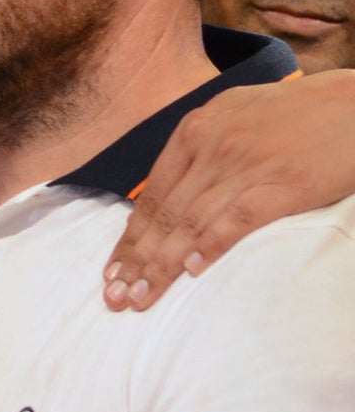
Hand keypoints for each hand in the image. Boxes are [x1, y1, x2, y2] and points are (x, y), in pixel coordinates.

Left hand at [103, 69, 354, 309]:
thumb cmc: (300, 113)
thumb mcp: (235, 116)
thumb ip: (201, 147)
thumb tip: (171, 187)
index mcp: (195, 130)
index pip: (151, 196)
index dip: (129, 239)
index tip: (111, 272)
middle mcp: (211, 146)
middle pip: (164, 215)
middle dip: (135, 261)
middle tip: (113, 298)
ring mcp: (245, 164)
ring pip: (190, 223)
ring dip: (161, 265)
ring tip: (139, 298)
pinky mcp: (282, 182)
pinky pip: (237, 219)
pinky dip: (211, 245)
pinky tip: (192, 271)